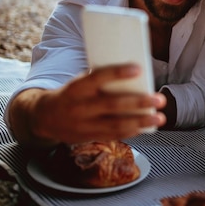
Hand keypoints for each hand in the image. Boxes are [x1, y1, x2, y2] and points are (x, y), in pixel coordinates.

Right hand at [26, 64, 166, 145]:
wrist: (44, 117)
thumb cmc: (71, 93)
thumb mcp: (79, 82)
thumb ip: (100, 80)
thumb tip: (133, 73)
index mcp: (76, 88)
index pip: (97, 77)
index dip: (118, 73)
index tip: (138, 68)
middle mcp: (80, 107)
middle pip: (112, 105)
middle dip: (139, 102)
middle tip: (159, 99)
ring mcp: (84, 125)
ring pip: (116, 125)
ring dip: (141, 122)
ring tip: (159, 117)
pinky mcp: (88, 137)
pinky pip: (113, 135)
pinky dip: (131, 131)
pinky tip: (146, 127)